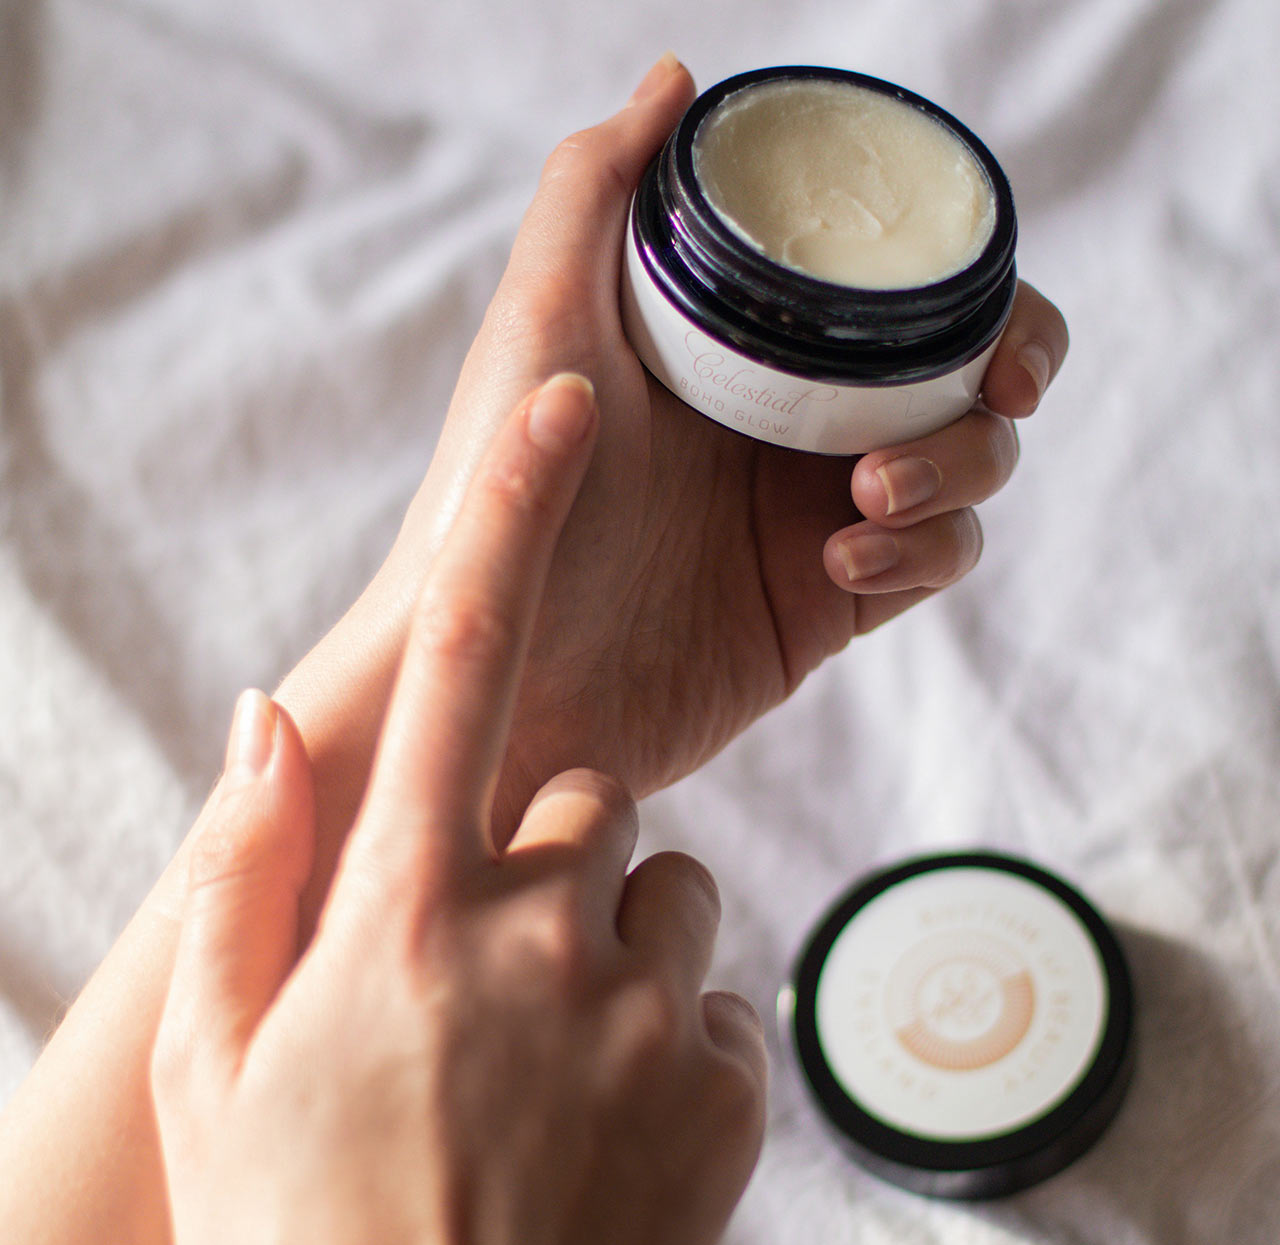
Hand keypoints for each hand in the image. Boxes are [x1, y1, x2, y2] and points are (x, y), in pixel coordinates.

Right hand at [152, 375, 767, 1244]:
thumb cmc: (293, 1233)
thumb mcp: (222, 1057)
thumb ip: (252, 867)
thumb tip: (268, 715)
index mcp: (404, 905)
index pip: (462, 660)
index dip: (511, 515)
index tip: (564, 406)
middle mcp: (536, 931)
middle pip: (592, 798)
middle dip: (552, 855)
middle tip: (487, 979)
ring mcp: (641, 1010)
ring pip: (665, 894)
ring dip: (614, 945)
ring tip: (544, 1068)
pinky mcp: (724, 1088)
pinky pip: (713, 1001)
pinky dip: (668, 1040)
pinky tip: (602, 1132)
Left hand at [372, 55, 1069, 835]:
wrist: (504, 681)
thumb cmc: (505, 497)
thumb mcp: (542, 326)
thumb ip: (593, 193)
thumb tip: (675, 80)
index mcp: (745, 351)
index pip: (892, 298)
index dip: (973, 295)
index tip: (995, 323)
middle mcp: (790, 426)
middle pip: (958, 382)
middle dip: (996, 387)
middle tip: (992, 397)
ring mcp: (812, 516)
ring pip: (964, 473)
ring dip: (953, 471)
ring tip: (865, 498)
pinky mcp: (824, 606)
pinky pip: (930, 563)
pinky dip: (921, 551)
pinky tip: (842, 560)